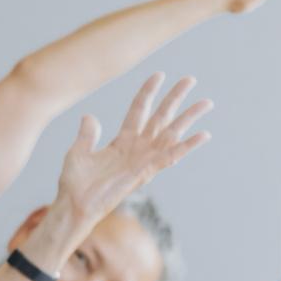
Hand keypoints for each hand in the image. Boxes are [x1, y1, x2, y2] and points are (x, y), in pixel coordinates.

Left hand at [51, 73, 213, 221]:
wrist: (74, 205)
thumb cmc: (75, 183)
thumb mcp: (78, 152)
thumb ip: (87, 135)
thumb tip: (89, 116)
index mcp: (121, 141)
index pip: (139, 110)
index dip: (148, 92)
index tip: (158, 74)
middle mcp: (137, 148)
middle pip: (160, 116)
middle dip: (175, 98)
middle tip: (190, 79)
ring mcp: (143, 159)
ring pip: (171, 133)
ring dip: (189, 118)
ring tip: (207, 102)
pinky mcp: (145, 172)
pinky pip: (170, 157)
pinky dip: (187, 146)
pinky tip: (204, 134)